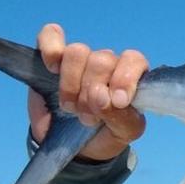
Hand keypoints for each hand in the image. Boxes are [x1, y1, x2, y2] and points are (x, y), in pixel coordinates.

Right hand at [28, 23, 148, 161]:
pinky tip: (51, 69)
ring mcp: (80, 61)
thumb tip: (101, 97)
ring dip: (71, 84)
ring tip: (71, 107)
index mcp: (132, 78)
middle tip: (89, 118)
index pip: (134, 59)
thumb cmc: (106, 135)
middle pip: (102, 60)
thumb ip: (122, 118)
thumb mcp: (124, 133)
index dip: (124, 78)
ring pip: (77, 52)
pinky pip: (51, 35)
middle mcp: (108, 65)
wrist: (75, 147)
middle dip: (92, 93)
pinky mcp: (53, 59)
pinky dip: (50, 49)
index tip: (117, 101)